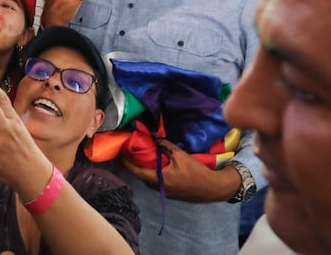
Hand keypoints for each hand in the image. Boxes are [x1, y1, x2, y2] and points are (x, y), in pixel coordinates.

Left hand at [120, 139, 241, 202]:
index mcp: (159, 179)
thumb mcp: (181, 156)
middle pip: (141, 176)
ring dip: (142, 169)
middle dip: (133, 165)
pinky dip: (151, 172)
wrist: (213, 188)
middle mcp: (159, 188)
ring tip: (138, 157)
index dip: (125, 163)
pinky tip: (153, 164)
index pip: (136, 171)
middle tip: (127, 153)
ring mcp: (165, 191)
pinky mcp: (171, 192)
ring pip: (149, 179)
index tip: (117, 155)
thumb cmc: (197, 172)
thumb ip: (166, 146)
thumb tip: (155, 139)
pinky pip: (157, 181)